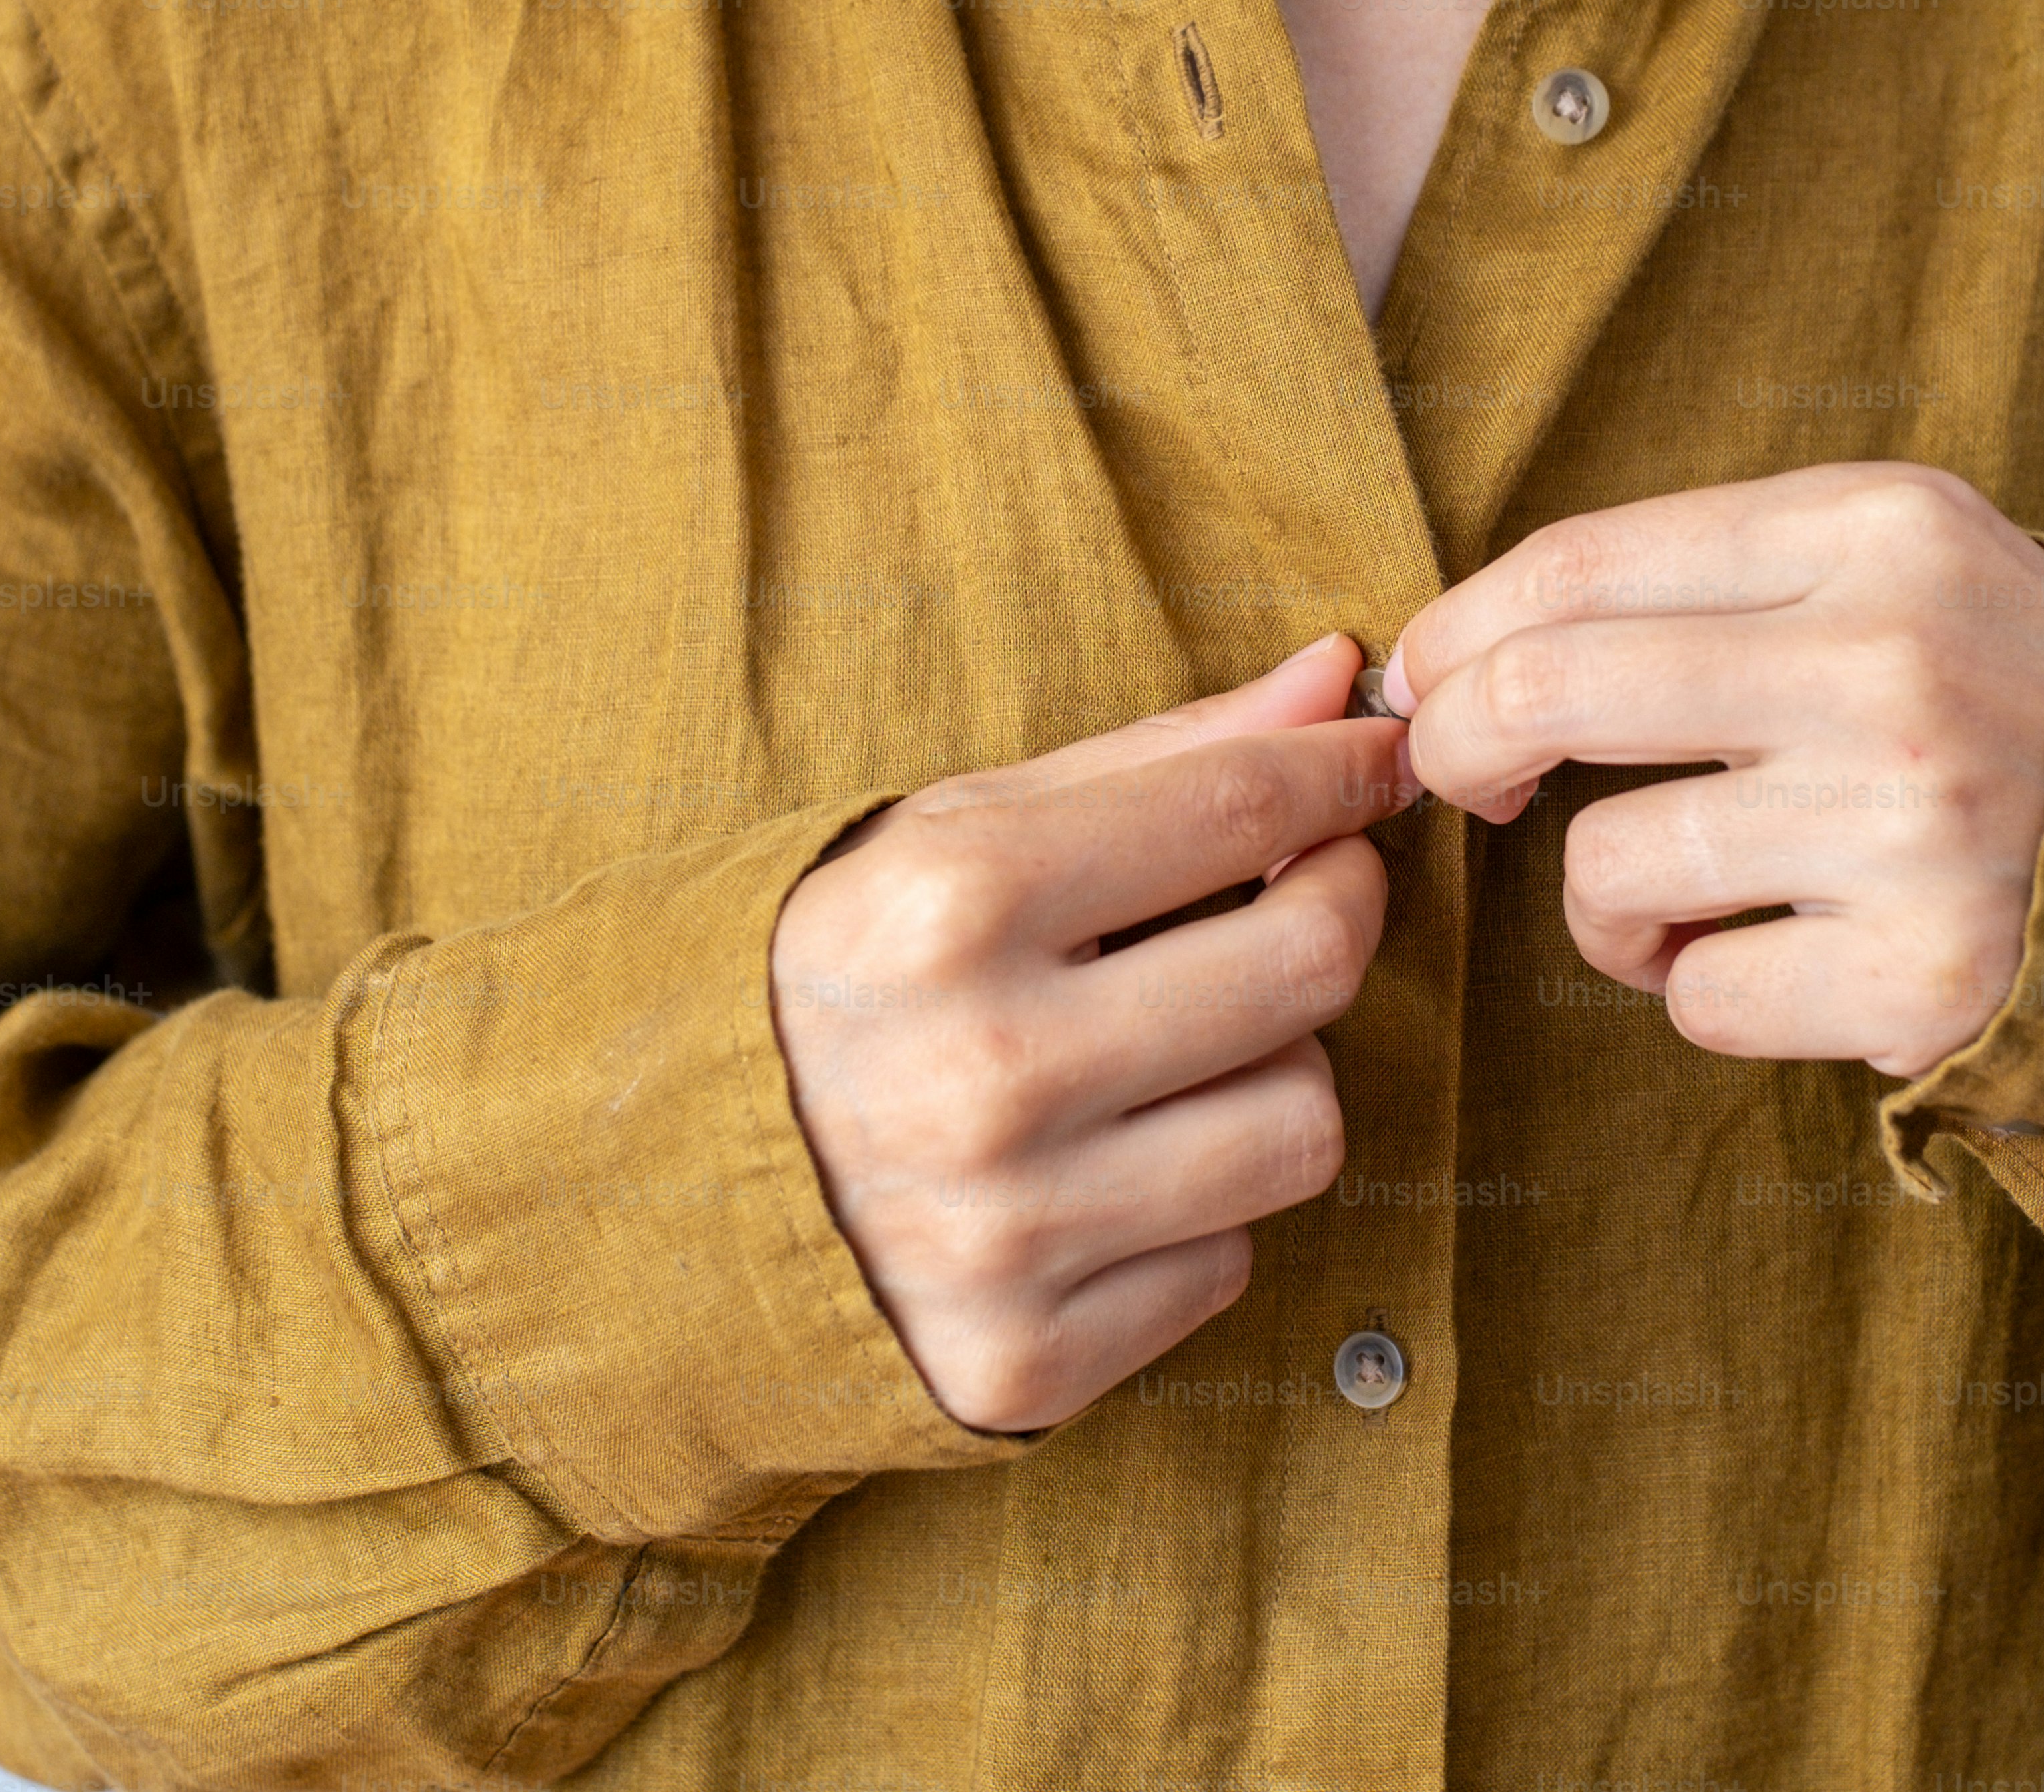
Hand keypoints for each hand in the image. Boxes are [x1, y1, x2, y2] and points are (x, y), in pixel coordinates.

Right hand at [770, 635, 1413, 1432]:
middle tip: (1301, 894)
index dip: (1345, 773)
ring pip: (1303, 1128)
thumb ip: (1163, 759)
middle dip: (1331, 911)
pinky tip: (1107, 1175)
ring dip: (1270, 1078)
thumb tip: (1341, 682)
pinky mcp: (1025, 1360)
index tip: (1384, 761)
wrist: (659, 1189)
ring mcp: (1006, 1232)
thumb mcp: (962, 832)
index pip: (1240, 808)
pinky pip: (1227, 1264)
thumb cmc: (847, 977)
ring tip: (1175, 1055)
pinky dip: (1194, 1213)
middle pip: (1308, 968)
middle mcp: (983, 1073)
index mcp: (953, 906)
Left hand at [1386, 463, 2043, 1079]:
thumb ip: (1703, 578)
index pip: (1577, 562)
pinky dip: (1697, 991)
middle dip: (1459, 745)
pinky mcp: (1927, 977)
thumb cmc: (1994, 695)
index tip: (1425, 678)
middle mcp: (1895, 665)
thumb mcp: (1888, 564)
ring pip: (1607, 866)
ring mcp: (1915, 827)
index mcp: (1878, 531)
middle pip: (1551, 691)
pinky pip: (1695, 998)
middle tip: (1461, 780)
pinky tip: (1780, 959)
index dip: (1456, 629)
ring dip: (1604, 903)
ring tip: (1687, 895)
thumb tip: (1454, 649)